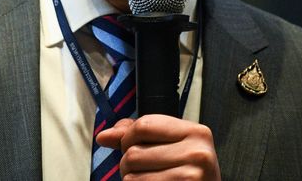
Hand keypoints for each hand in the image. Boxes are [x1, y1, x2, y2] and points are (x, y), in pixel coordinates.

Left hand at [97, 115, 220, 179]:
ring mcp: (191, 176)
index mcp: (196, 132)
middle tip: (142, 171)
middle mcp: (197, 152)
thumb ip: (139, 136)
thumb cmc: (189, 174)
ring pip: (131, 176)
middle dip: (127, 164)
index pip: (143, 125)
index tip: (130, 147)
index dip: (127, 138)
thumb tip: (104, 136)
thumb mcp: (172, 147)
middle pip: (133, 152)